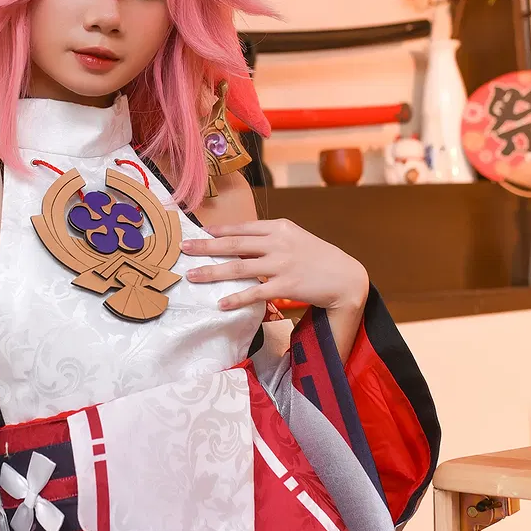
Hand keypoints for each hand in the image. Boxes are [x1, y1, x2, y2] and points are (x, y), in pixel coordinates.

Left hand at [183, 219, 368, 318]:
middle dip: (206, 246)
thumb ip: (271, 239)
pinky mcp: (287, 286)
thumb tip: (242, 244)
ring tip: (192, 276)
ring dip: (212, 272)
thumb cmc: (319, 258)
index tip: (199, 231)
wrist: (347, 277)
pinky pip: (256, 293)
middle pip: (234, 244)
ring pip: (239, 268)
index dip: (219, 230)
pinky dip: (237, 298)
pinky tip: (221, 303)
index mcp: (280, 227)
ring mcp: (282, 264)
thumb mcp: (296, 239)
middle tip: (183, 248)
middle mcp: (278, 243)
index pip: (243, 228)